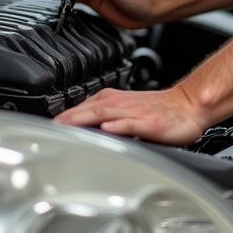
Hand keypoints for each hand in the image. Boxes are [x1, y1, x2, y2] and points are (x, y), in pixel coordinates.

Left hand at [53, 86, 208, 145]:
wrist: (188, 106)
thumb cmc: (159, 112)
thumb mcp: (126, 113)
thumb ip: (104, 119)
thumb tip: (80, 131)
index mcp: (113, 101)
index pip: (82, 108)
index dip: (63, 118)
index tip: (44, 128)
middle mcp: (120, 104)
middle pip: (88, 110)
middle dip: (67, 119)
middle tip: (47, 130)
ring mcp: (134, 113)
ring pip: (105, 114)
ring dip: (85, 119)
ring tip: (67, 127)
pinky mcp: (149, 123)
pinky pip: (131, 124)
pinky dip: (119, 126)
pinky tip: (108, 130)